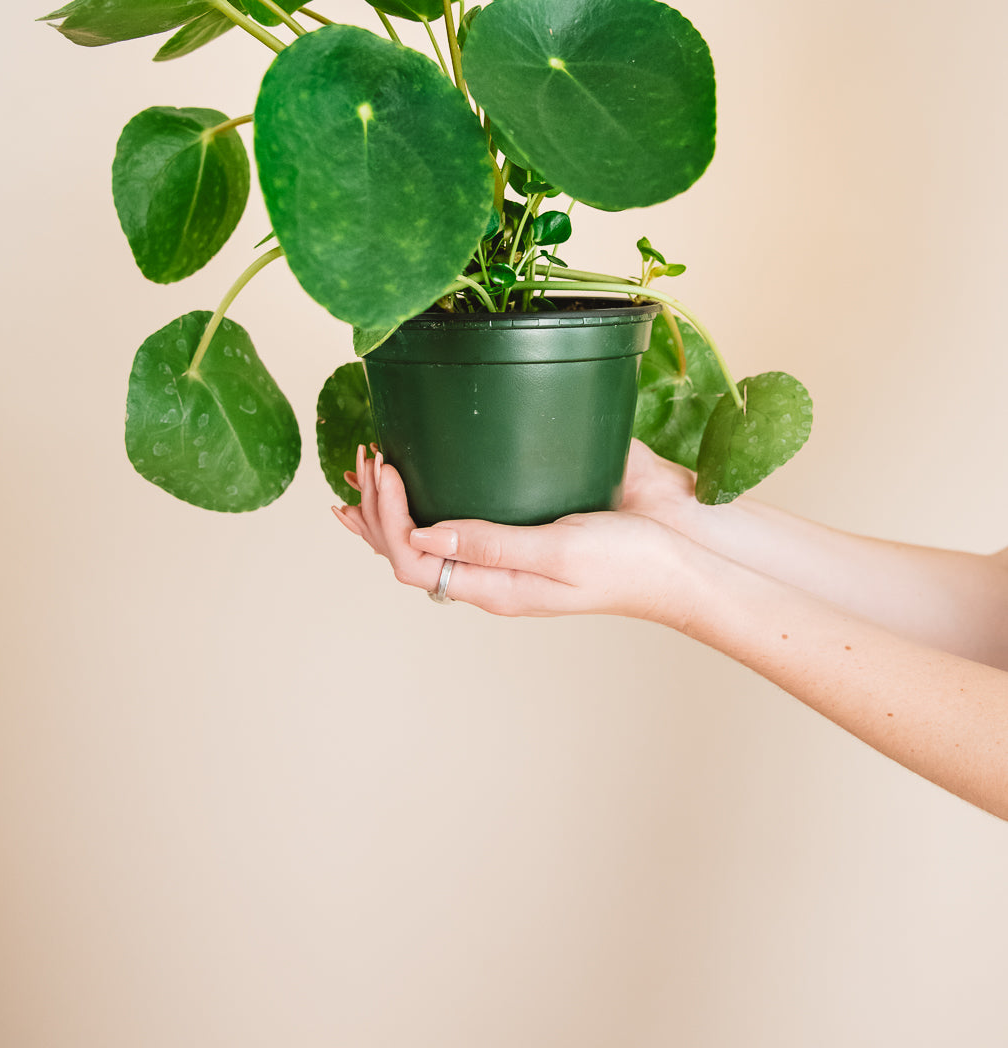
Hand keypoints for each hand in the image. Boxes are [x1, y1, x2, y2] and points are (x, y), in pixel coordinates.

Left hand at [334, 443, 702, 622]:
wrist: (683, 560)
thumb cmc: (631, 561)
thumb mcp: (559, 548)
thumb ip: (492, 542)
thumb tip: (424, 537)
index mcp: (497, 588)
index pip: (413, 561)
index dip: (387, 518)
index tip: (387, 468)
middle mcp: (494, 576)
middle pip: (410, 553)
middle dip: (377, 510)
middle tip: (364, 459)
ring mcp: (508, 556)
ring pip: (429, 541)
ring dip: (393, 509)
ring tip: (368, 473)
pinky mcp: (527, 531)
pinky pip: (461, 526)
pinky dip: (428, 503)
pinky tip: (423, 482)